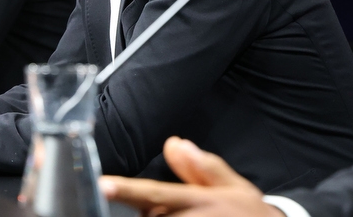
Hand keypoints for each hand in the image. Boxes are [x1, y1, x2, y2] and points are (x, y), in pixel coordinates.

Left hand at [100, 137, 282, 215]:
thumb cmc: (249, 213)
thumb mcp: (234, 186)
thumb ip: (202, 167)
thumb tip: (174, 143)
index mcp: (201, 200)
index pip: (156, 194)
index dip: (128, 191)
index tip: (103, 186)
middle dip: (146, 215)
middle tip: (157, 205)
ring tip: (189, 211)